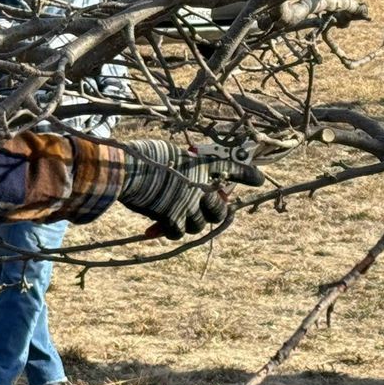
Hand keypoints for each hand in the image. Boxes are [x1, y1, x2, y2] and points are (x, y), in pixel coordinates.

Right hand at [117, 139, 264, 238]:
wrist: (126, 169)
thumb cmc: (141, 155)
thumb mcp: (168, 152)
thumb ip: (184, 166)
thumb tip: (189, 181)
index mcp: (200, 164)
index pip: (232, 168)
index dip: (247, 175)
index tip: (258, 180)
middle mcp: (200, 185)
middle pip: (219, 210)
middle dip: (214, 213)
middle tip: (207, 212)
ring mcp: (188, 203)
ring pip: (199, 224)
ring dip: (190, 223)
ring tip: (177, 218)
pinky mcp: (172, 217)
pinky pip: (178, 232)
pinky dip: (171, 231)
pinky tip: (159, 227)